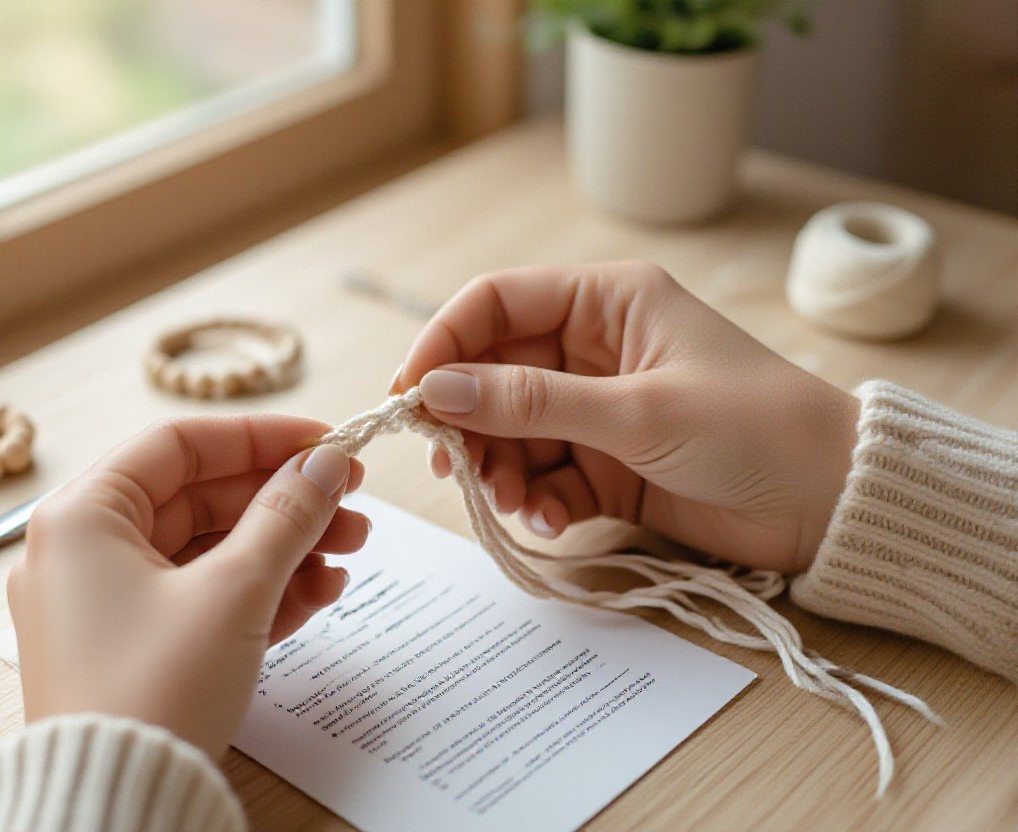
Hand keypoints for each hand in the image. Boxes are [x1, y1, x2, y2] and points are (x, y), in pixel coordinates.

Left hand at [7, 416, 367, 758]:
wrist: (116, 809)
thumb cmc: (153, 691)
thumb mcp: (234, 592)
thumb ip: (286, 517)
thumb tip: (328, 464)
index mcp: (83, 517)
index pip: (179, 445)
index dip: (260, 439)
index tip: (325, 445)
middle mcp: (85, 552)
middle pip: (200, 499)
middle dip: (285, 504)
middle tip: (353, 506)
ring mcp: (107, 605)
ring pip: (208, 552)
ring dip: (282, 549)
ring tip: (350, 555)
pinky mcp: (132, 650)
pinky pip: (201, 599)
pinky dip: (257, 592)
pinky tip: (318, 593)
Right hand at [392, 262, 857, 572]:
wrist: (831, 504)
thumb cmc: (754, 428)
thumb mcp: (638, 411)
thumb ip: (533, 402)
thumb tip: (437, 390)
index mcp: (606, 302)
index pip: (496, 303)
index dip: (444, 343)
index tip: (409, 396)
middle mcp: (594, 349)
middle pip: (493, 374)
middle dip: (468, 421)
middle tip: (452, 465)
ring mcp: (598, 410)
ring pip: (511, 431)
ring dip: (499, 469)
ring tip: (512, 502)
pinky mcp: (607, 467)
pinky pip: (544, 476)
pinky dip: (536, 501)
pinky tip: (549, 522)